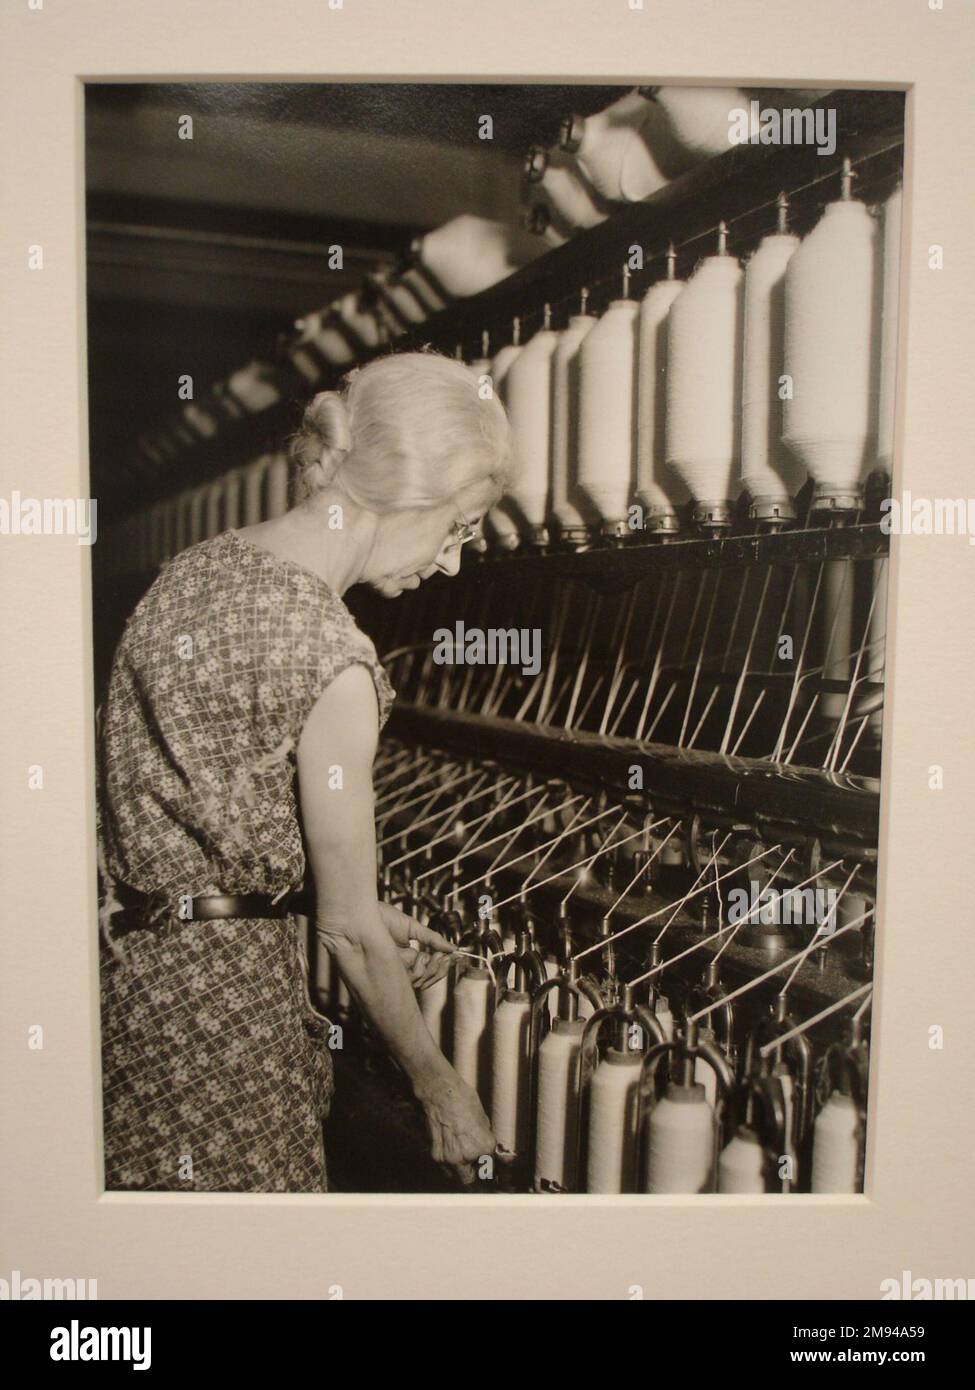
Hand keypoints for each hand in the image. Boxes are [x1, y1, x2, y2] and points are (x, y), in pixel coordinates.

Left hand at [377, 901, 456, 989]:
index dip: (442, 967)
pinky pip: (408, 977)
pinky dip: (418, 968)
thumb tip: (452, 947)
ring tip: (434, 954)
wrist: (364, 912)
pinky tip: (420, 955)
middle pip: (426, 980)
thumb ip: (431, 938)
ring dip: (430, 968)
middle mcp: (400, 967)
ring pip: (419, 981)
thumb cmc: (382, 917)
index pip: (428, 971)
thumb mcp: (412, 927)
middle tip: (446, 957)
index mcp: (406, 958)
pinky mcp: (387, 971)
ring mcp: (393, 970)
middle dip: (439, 970)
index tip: (456, 957)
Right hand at [415, 1066, 495, 1185]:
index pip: (490, 1165)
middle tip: (475, 1164)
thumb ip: (488, 1141)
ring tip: (462, 1154)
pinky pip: (445, 1167)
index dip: (490, 1163)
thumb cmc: (463, 1101)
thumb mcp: (484, 1120)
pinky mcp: (436, 1155)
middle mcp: (466, 1156)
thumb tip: (494, 1152)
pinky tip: (452, 1148)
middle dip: (473, 1173)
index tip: (489, 1163)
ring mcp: (448, 1158)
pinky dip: (449, 1162)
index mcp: (483, 1147)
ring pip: (456, 1176)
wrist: (440, 1093)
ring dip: (460, 1170)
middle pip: (470, 1180)